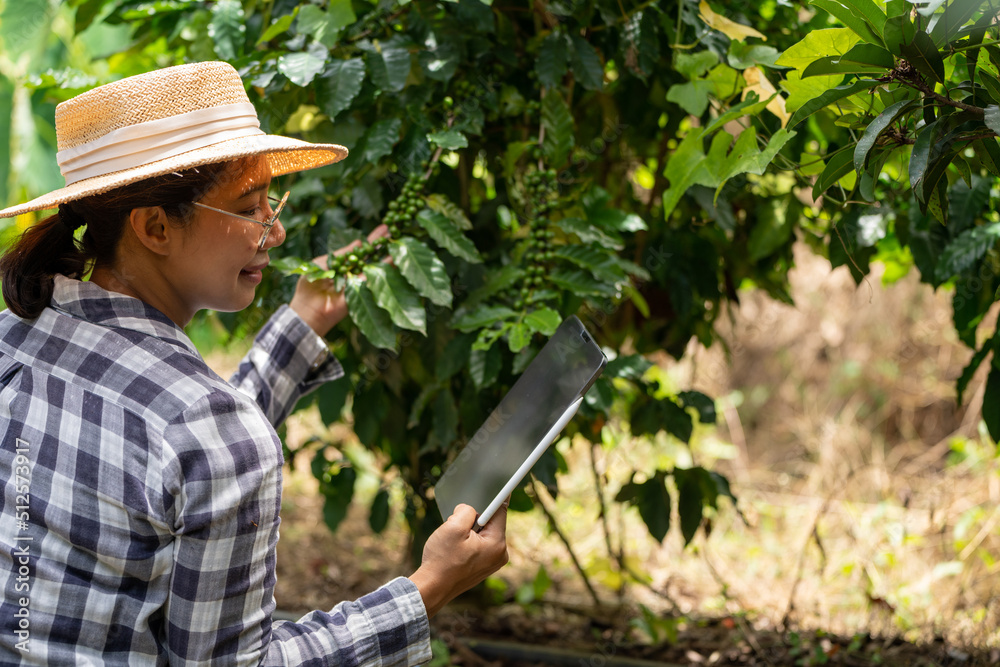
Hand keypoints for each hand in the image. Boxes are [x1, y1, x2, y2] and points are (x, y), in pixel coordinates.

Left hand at [288, 225, 389, 336]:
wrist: (308, 306)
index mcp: (345, 265)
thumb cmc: (310, 285)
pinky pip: (376, 277)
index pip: (362, 250)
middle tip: (396, 231)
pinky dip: (386, 267)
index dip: (372, 239)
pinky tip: (395, 257)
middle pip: (372, 256)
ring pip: (377, 265)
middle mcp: (355, 273)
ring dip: (389, 254)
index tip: (384, 227)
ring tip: (400, 240)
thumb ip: (341, 254)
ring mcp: (360, 282)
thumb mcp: (323, 262)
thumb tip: (359, 242)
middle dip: (384, 244)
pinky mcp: (363, 291)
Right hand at [408, 502, 508, 617]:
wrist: (432, 588)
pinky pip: (478, 545)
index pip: (500, 512)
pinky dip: (468, 541)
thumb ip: (466, 511)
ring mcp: (492, 563)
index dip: (494, 498)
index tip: (500, 484)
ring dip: (469, 531)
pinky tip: (455, 549)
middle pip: (490, 523)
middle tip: (457, 525)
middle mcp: (499, 555)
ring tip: (454, 541)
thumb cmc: (442, 560)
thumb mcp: (453, 527)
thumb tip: (470, 509)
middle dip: (473, 519)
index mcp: (497, 544)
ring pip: (483, 533)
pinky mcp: (483, 567)